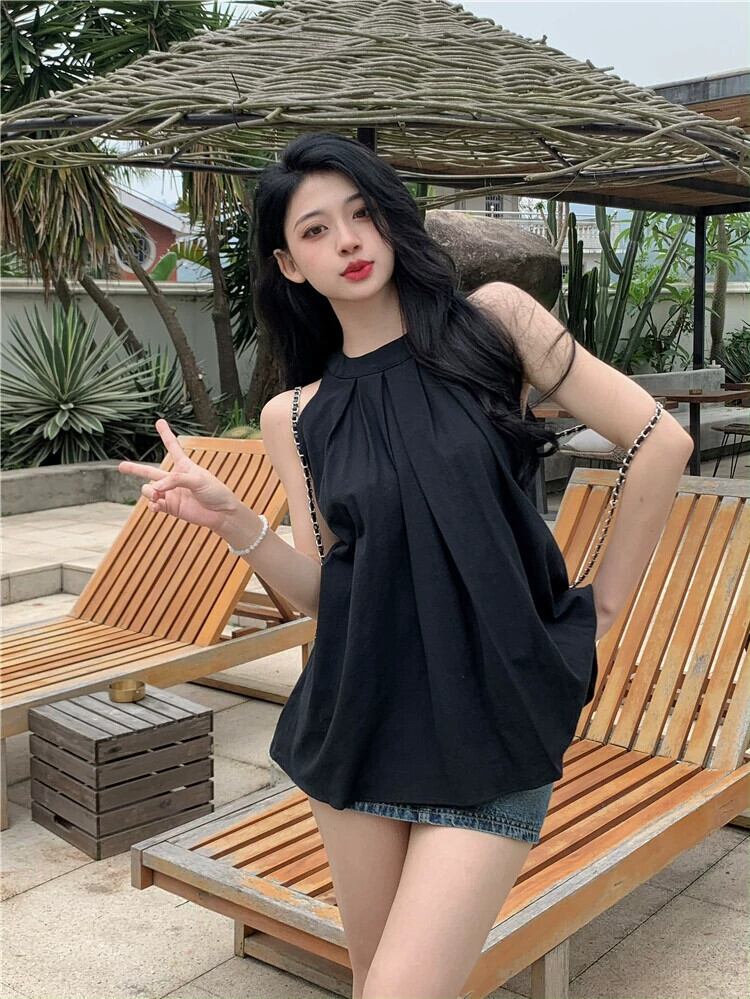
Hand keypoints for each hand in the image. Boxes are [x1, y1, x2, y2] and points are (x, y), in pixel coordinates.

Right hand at [118, 419, 238, 532]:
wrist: (222, 514)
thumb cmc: (215, 492)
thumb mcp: (198, 479)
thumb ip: (175, 480)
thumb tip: (155, 489)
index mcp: (185, 467)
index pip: (173, 448)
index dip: (166, 435)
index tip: (159, 421)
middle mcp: (175, 480)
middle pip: (150, 472)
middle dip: (135, 469)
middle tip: (120, 466)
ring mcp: (171, 494)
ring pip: (149, 490)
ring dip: (149, 492)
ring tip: (157, 495)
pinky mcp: (171, 508)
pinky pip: (154, 505)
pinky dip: (152, 506)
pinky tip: (156, 506)